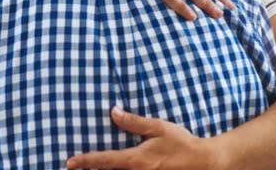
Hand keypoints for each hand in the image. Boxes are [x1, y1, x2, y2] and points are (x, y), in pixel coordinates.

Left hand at [66, 107, 217, 169]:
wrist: (206, 162)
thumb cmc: (182, 143)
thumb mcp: (158, 127)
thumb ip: (133, 122)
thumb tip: (112, 112)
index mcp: (136, 160)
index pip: (104, 160)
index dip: (85, 161)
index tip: (69, 162)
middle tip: (74, 168)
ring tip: (90, 169)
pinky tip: (117, 169)